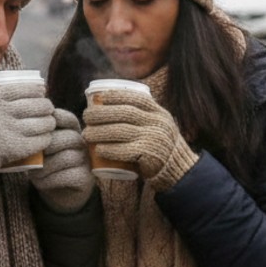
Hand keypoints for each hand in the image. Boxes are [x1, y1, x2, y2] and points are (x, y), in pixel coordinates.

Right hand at [0, 70, 55, 179]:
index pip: (22, 89)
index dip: (35, 90)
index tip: (41, 92)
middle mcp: (4, 112)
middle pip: (36, 105)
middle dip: (46, 106)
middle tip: (48, 109)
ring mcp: (11, 130)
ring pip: (41, 123)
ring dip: (49, 122)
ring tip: (50, 123)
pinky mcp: (16, 148)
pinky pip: (39, 141)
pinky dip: (46, 139)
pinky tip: (46, 138)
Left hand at [28, 108, 93, 212]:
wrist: (55, 190)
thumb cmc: (44, 163)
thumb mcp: (39, 147)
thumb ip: (38, 136)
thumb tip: (27, 130)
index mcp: (72, 130)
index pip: (67, 118)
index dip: (53, 120)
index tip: (37, 129)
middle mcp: (82, 144)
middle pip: (69, 137)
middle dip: (47, 146)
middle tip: (33, 156)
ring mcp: (86, 161)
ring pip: (67, 157)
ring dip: (46, 166)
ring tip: (33, 172)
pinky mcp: (85, 178)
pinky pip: (68, 175)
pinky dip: (50, 179)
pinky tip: (40, 181)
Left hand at [81, 89, 198, 190]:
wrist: (178, 171)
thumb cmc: (159, 145)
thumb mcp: (157, 125)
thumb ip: (143, 115)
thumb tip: (113, 100)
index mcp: (159, 113)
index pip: (137, 98)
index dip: (117, 95)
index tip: (102, 97)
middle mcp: (158, 123)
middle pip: (124, 113)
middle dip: (101, 113)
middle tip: (86, 116)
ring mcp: (154, 139)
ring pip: (121, 131)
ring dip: (99, 132)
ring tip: (86, 134)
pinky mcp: (149, 155)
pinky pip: (125, 150)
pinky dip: (109, 149)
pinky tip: (98, 149)